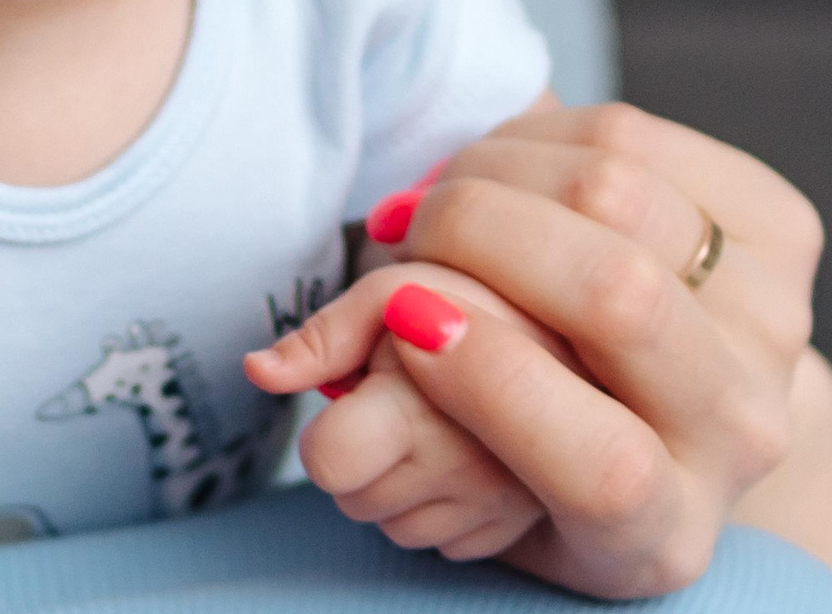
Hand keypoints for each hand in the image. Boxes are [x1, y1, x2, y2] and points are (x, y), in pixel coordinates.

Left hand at [248, 261, 562, 561]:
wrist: (573, 324)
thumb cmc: (469, 297)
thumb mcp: (390, 290)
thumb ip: (320, 335)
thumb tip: (258, 371)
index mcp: (423, 406)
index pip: (329, 463)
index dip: (326, 434)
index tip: (356, 401)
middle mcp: (464, 467)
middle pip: (352, 501)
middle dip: (362, 456)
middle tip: (403, 398)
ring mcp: (495, 505)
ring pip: (393, 527)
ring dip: (401, 483)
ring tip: (439, 417)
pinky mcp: (514, 528)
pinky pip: (441, 540)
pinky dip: (442, 503)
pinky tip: (468, 448)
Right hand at [253, 103, 821, 598]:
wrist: (688, 417)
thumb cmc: (540, 452)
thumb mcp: (460, 488)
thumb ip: (381, 427)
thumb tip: (276, 368)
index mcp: (662, 534)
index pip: (601, 465)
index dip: (493, 382)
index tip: (406, 312)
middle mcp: (742, 433)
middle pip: (614, 293)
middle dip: (474, 231)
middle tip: (404, 227)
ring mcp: (777, 324)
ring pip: (617, 186)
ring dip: (495, 166)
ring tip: (446, 195)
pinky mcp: (785, 229)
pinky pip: (636, 134)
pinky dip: (543, 130)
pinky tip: (509, 165)